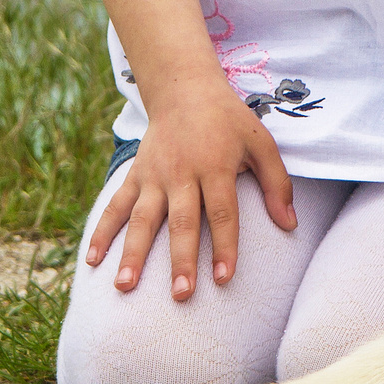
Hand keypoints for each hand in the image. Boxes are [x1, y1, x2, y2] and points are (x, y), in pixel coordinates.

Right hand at [89, 76, 296, 300]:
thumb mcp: (261, 142)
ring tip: (124, 287)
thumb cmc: (229, 121)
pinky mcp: (135, 175)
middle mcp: (182, 172)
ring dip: (133, 253)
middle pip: (182, 221)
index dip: (224, 245)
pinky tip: (92, 260)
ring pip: (143, 219)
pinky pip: (116, 206)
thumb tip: (290, 225)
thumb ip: (278, 183)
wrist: (184, 88)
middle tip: (181, 295)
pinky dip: (102, 232)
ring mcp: (154, 175)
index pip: (222, 212)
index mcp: (216, 165)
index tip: (224, 278)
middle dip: (180, 260)